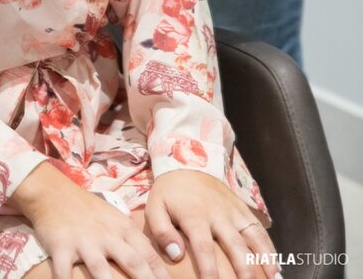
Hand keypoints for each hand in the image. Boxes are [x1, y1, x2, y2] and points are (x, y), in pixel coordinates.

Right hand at [13, 162, 170, 278]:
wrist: (53, 192)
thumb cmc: (88, 210)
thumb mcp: (114, 218)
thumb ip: (132, 238)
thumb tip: (154, 262)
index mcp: (123, 228)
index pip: (149, 254)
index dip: (162, 274)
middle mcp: (107, 235)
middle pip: (132, 262)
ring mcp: (84, 241)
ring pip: (100, 268)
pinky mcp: (61, 246)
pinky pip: (64, 270)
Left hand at [145, 170, 279, 278]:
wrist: (187, 162)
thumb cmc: (170, 192)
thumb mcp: (155, 207)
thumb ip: (162, 232)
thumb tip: (176, 256)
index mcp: (195, 216)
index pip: (204, 248)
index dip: (210, 270)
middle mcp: (218, 214)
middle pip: (235, 246)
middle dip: (243, 270)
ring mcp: (233, 211)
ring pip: (253, 237)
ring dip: (264, 260)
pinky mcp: (242, 208)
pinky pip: (259, 229)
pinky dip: (269, 248)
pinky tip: (275, 267)